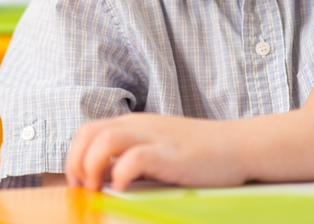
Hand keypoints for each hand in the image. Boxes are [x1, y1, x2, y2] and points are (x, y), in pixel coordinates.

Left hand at [65, 114, 247, 190]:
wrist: (238, 146)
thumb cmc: (199, 153)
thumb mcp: (159, 147)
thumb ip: (134, 156)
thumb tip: (106, 179)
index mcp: (134, 124)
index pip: (88, 131)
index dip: (74, 156)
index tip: (78, 183)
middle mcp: (139, 126)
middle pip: (88, 133)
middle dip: (76, 162)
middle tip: (84, 189)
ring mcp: (154, 137)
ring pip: (104, 140)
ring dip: (91, 166)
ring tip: (97, 189)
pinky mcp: (169, 153)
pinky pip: (133, 158)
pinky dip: (120, 175)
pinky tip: (123, 189)